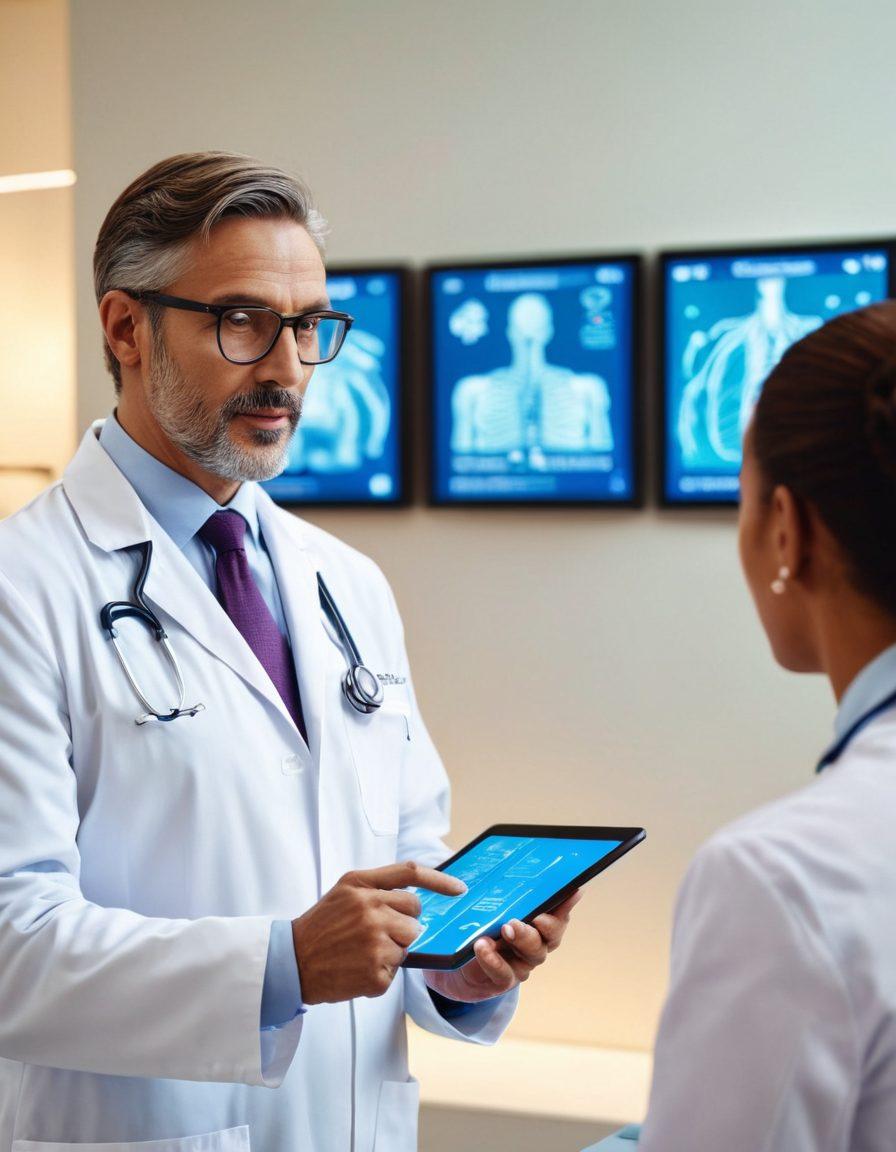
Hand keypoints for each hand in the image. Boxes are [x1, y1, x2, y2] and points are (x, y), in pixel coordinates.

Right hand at [291, 861, 465, 1004]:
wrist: (292, 961)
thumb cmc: (322, 926)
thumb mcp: (344, 892)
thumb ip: (378, 888)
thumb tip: (416, 899)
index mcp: (362, 885)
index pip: (410, 873)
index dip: (439, 880)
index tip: (459, 889)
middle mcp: (370, 909)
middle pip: (415, 915)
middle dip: (403, 925)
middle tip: (373, 933)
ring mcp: (374, 941)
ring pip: (408, 943)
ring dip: (393, 950)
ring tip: (362, 951)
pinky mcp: (376, 972)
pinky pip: (396, 971)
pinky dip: (381, 973)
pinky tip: (358, 968)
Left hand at [424, 889, 582, 1003]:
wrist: (458, 962)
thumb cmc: (479, 923)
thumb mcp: (488, 901)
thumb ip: (501, 885)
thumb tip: (508, 855)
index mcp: (537, 921)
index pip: (559, 911)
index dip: (568, 902)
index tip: (573, 889)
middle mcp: (536, 942)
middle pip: (551, 935)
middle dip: (545, 924)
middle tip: (534, 915)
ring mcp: (522, 963)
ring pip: (533, 953)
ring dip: (521, 938)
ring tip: (506, 927)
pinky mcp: (503, 979)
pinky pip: (504, 973)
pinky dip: (493, 960)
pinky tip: (482, 946)